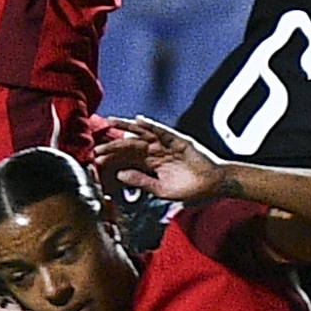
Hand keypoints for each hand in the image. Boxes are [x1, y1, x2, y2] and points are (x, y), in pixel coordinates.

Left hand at [87, 115, 222, 203]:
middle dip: (113, 146)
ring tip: (110, 121)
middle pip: (130, 146)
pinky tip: (138, 120)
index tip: (96, 159)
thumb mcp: (161, 189)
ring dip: (126, 127)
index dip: (112, 159)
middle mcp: (155, 151)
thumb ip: (142, 181)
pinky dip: (151, 125)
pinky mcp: (178, 140)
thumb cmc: (190, 189)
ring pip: (143, 133)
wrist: (214, 185)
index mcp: (150, 164)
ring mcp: (166, 145)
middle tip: (96, 146)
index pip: (127, 159)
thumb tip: (120, 174)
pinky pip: (162, 131)